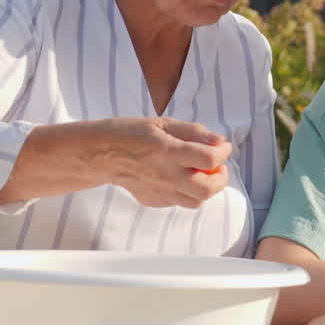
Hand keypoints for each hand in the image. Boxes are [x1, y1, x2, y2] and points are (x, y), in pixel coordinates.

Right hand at [0, 116, 230, 206]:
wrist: (101, 153)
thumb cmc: (133, 133)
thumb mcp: (163, 123)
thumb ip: (194, 132)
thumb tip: (219, 141)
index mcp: (168, 151)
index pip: (208, 159)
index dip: (223, 153)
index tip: (223, 147)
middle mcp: (165, 174)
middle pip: (206, 189)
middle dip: (221, 179)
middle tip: (219, 167)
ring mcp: (159, 191)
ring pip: (196, 201)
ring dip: (206, 188)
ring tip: (202, 174)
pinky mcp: (153, 200)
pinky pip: (180, 202)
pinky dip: (187, 192)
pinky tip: (180, 178)